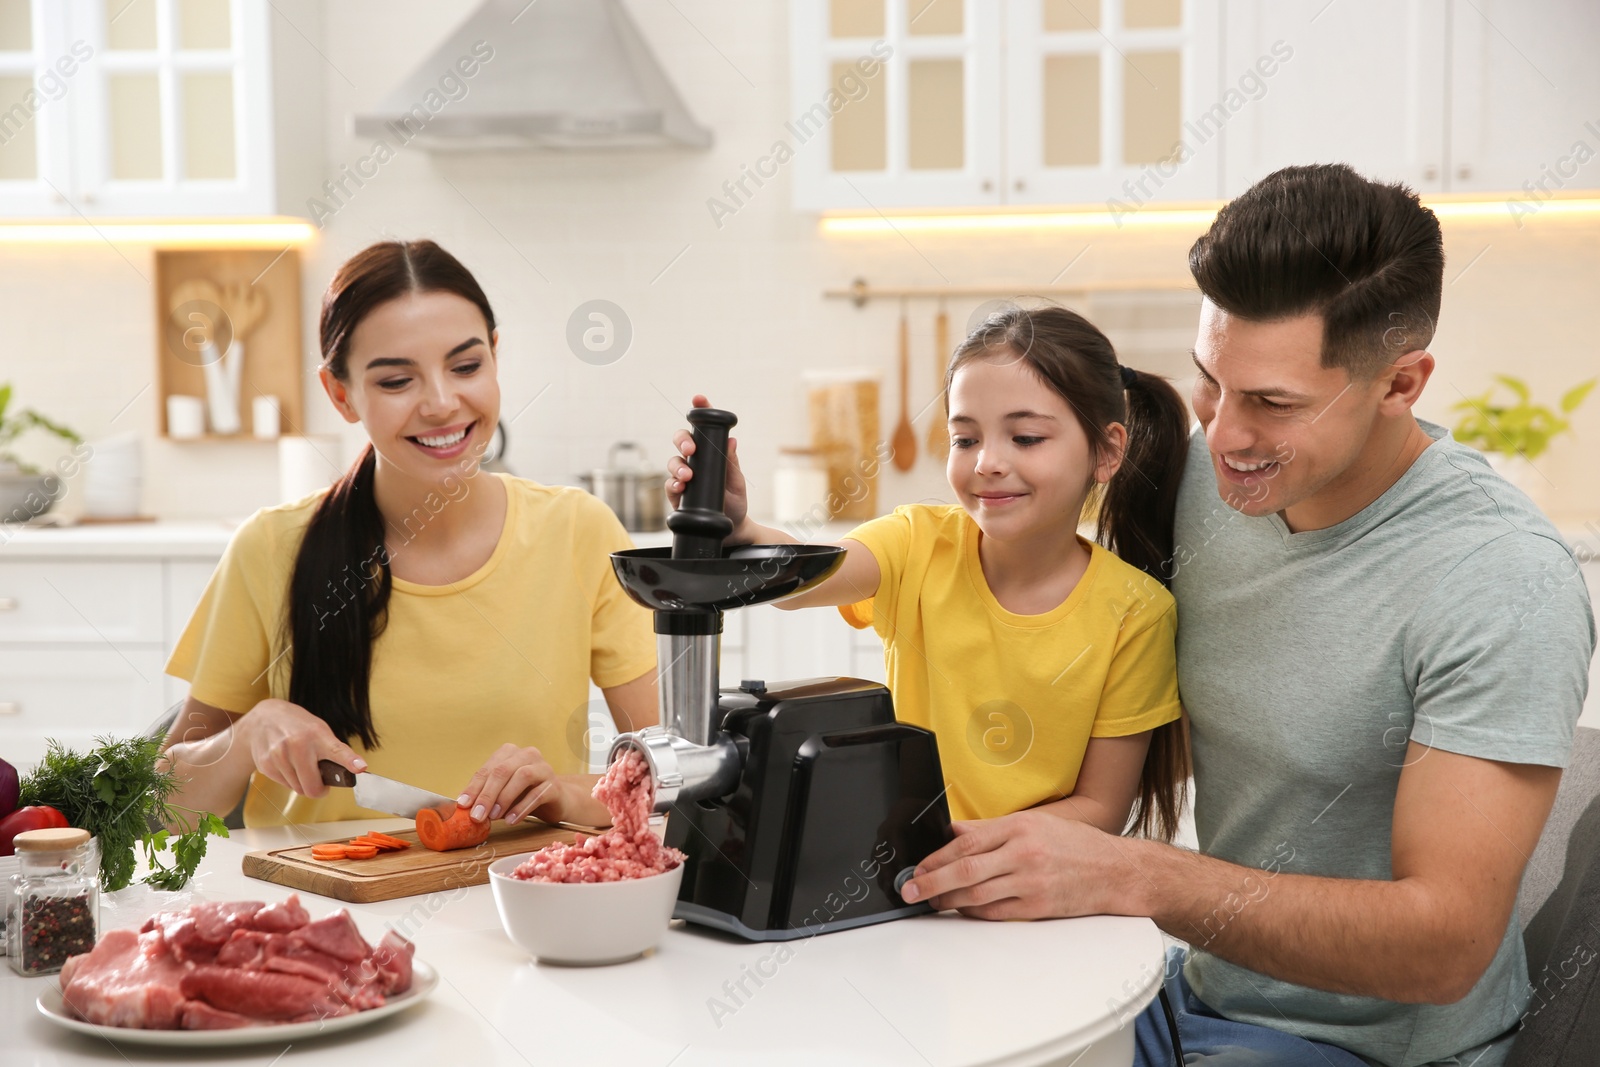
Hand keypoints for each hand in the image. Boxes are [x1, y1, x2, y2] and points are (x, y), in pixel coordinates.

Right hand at [242, 699, 366, 798]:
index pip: (337, 750)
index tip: (360, 768)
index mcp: (317, 735)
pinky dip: (289, 779)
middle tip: (320, 781)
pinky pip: (285, 785)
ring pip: (298, 789)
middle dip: (319, 789)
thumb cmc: (297, 726)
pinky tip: (287, 764)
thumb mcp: (319, 729)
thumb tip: (348, 772)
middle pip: (313, 788)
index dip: (349, 761)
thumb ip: (333, 750)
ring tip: (300, 765)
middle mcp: (298, 745)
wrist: (263, 719)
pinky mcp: (266, 765)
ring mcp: (279, 756)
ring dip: (302, 782)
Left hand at [457, 743, 561, 825]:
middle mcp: (528, 754)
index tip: (463, 805)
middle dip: (487, 794)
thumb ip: (485, 796)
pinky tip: (512, 821)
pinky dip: (522, 808)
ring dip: (505, 798)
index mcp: (510, 752)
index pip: (488, 769)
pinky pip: (538, 794)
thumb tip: (463, 807)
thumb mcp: (501, 793)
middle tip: (477, 815)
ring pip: (522, 777)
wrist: (556, 801)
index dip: (474, 787)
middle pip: (504, 770)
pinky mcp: (555, 785)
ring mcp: (544, 768)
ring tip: (494, 816)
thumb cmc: (523, 795)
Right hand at [666, 394, 750, 536]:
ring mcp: (684, 477)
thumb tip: (732, 441)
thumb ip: (732, 463)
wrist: (731, 528)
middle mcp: (694, 461)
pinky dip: (673, 484)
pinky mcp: (677, 495)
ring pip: (673, 462)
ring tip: (688, 476)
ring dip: (678, 466)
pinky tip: (680, 487)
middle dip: (683, 440)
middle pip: (681, 440)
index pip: (703, 428)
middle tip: (691, 448)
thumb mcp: (737, 482)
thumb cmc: (735, 502)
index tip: (699, 399)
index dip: (700, 410)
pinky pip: (669, 484)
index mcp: (710, 453)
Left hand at [899, 810, 1143, 920]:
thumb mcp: (1035, 822)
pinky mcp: (1038, 908)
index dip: (936, 857)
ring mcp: (1031, 882)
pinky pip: (996, 913)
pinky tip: (961, 911)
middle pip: (965, 869)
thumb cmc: (1076, 845)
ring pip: (977, 895)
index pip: (966, 842)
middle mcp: (1023, 853)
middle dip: (931, 881)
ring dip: (948, 901)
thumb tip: (954, 832)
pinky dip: (974, 913)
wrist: (1115, 871)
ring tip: (931, 902)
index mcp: (1019, 827)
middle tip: (911, 890)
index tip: (918, 867)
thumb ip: (992, 829)